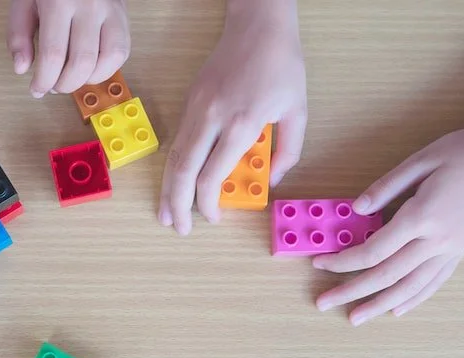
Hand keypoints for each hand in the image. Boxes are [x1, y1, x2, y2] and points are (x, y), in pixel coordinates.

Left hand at [7, 0, 129, 97]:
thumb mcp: (24, 1)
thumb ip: (18, 34)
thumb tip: (22, 69)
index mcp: (58, 0)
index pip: (53, 53)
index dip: (44, 80)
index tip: (37, 90)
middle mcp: (89, 5)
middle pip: (81, 63)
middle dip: (65, 85)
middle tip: (54, 87)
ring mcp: (110, 11)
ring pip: (106, 61)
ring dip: (86, 81)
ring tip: (71, 79)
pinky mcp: (123, 18)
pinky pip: (121, 54)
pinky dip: (105, 70)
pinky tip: (89, 69)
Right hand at [158, 0, 306, 234]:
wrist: (258, 24)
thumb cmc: (282, 65)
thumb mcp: (298, 111)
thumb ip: (288, 151)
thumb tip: (269, 180)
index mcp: (241, 122)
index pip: (212, 174)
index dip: (208, 202)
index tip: (213, 217)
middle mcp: (211, 116)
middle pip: (182, 170)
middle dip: (177, 204)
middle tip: (178, 228)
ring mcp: (195, 107)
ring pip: (173, 157)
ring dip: (166, 189)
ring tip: (165, 213)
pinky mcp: (189, 101)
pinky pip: (177, 142)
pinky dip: (173, 168)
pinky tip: (173, 183)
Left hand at [314, 114, 463, 325]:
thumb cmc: (463, 152)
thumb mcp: (419, 161)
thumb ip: (384, 187)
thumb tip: (356, 210)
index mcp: (421, 216)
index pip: (373, 250)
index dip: (342, 261)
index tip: (319, 263)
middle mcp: (437, 240)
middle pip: (386, 275)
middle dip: (351, 292)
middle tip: (324, 303)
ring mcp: (452, 249)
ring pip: (410, 287)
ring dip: (379, 305)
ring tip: (355, 318)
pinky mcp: (461, 251)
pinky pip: (434, 282)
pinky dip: (414, 299)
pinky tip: (396, 310)